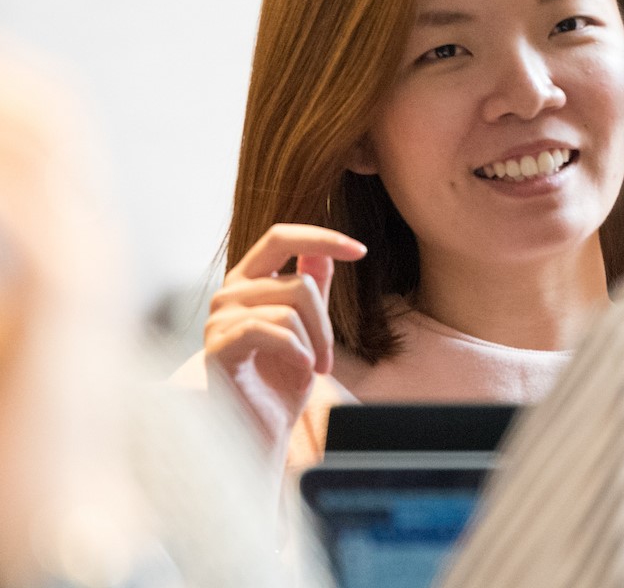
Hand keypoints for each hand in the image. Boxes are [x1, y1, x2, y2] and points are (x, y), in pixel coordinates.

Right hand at [204, 223, 366, 460]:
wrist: (261, 430)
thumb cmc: (281, 381)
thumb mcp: (308, 330)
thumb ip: (312, 287)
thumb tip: (323, 251)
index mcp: (249, 281)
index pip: (281, 237)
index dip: (322, 237)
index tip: (361, 250)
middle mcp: (229, 293)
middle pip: (300, 283)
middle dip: (326, 324)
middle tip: (327, 359)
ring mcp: (219, 319)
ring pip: (290, 308)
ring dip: (314, 345)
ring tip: (311, 370)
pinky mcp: (218, 347)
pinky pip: (270, 330)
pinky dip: (297, 352)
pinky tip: (302, 371)